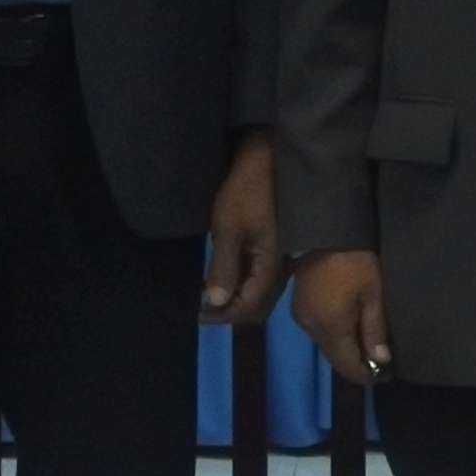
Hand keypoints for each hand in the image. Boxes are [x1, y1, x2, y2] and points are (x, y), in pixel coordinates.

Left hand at [202, 139, 282, 323]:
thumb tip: (215, 302)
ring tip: (205, 296)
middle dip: (228, 312)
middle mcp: (280, 268)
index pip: (248, 306)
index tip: (194, 315)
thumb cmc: (246, 191)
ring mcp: (278, 259)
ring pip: (258, 294)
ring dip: (234, 299)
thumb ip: (224, 267)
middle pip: (256, 306)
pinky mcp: (272, 249)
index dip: (221, 315)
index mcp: (271, 266)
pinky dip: (239, 285)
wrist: (265, 160)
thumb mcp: (228, 229)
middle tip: (198, 309)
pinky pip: (258, 279)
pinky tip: (221, 278)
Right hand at [291, 247, 392, 386]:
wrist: (329, 231)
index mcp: (330, 327)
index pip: (347, 366)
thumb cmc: (357, 262)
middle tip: (379, 361)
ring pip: (325, 345)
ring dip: (344, 348)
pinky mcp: (297, 307)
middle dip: (356, 363)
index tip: (385, 376)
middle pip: (334, 358)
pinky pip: (318, 331)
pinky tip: (348, 326)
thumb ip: (375, 331)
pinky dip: (333, 334)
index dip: (366, 375)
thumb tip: (381, 362)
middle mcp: (311, 328)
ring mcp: (301, 317)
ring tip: (366, 342)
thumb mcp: (374, 295)